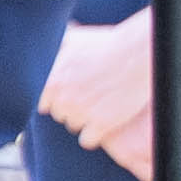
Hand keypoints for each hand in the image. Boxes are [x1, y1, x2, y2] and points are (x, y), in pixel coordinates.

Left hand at [37, 26, 159, 180]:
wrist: (137, 56)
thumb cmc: (107, 45)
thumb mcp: (73, 40)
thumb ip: (54, 49)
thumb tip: (42, 49)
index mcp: (51, 82)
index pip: (42, 103)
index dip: (57, 98)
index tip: (71, 92)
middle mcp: (62, 100)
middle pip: (59, 114)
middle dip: (71, 108)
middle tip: (89, 97)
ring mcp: (81, 114)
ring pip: (73, 126)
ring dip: (83, 120)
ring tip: (99, 106)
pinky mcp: (101, 125)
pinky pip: (87, 140)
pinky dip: (94, 134)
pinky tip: (102, 123)